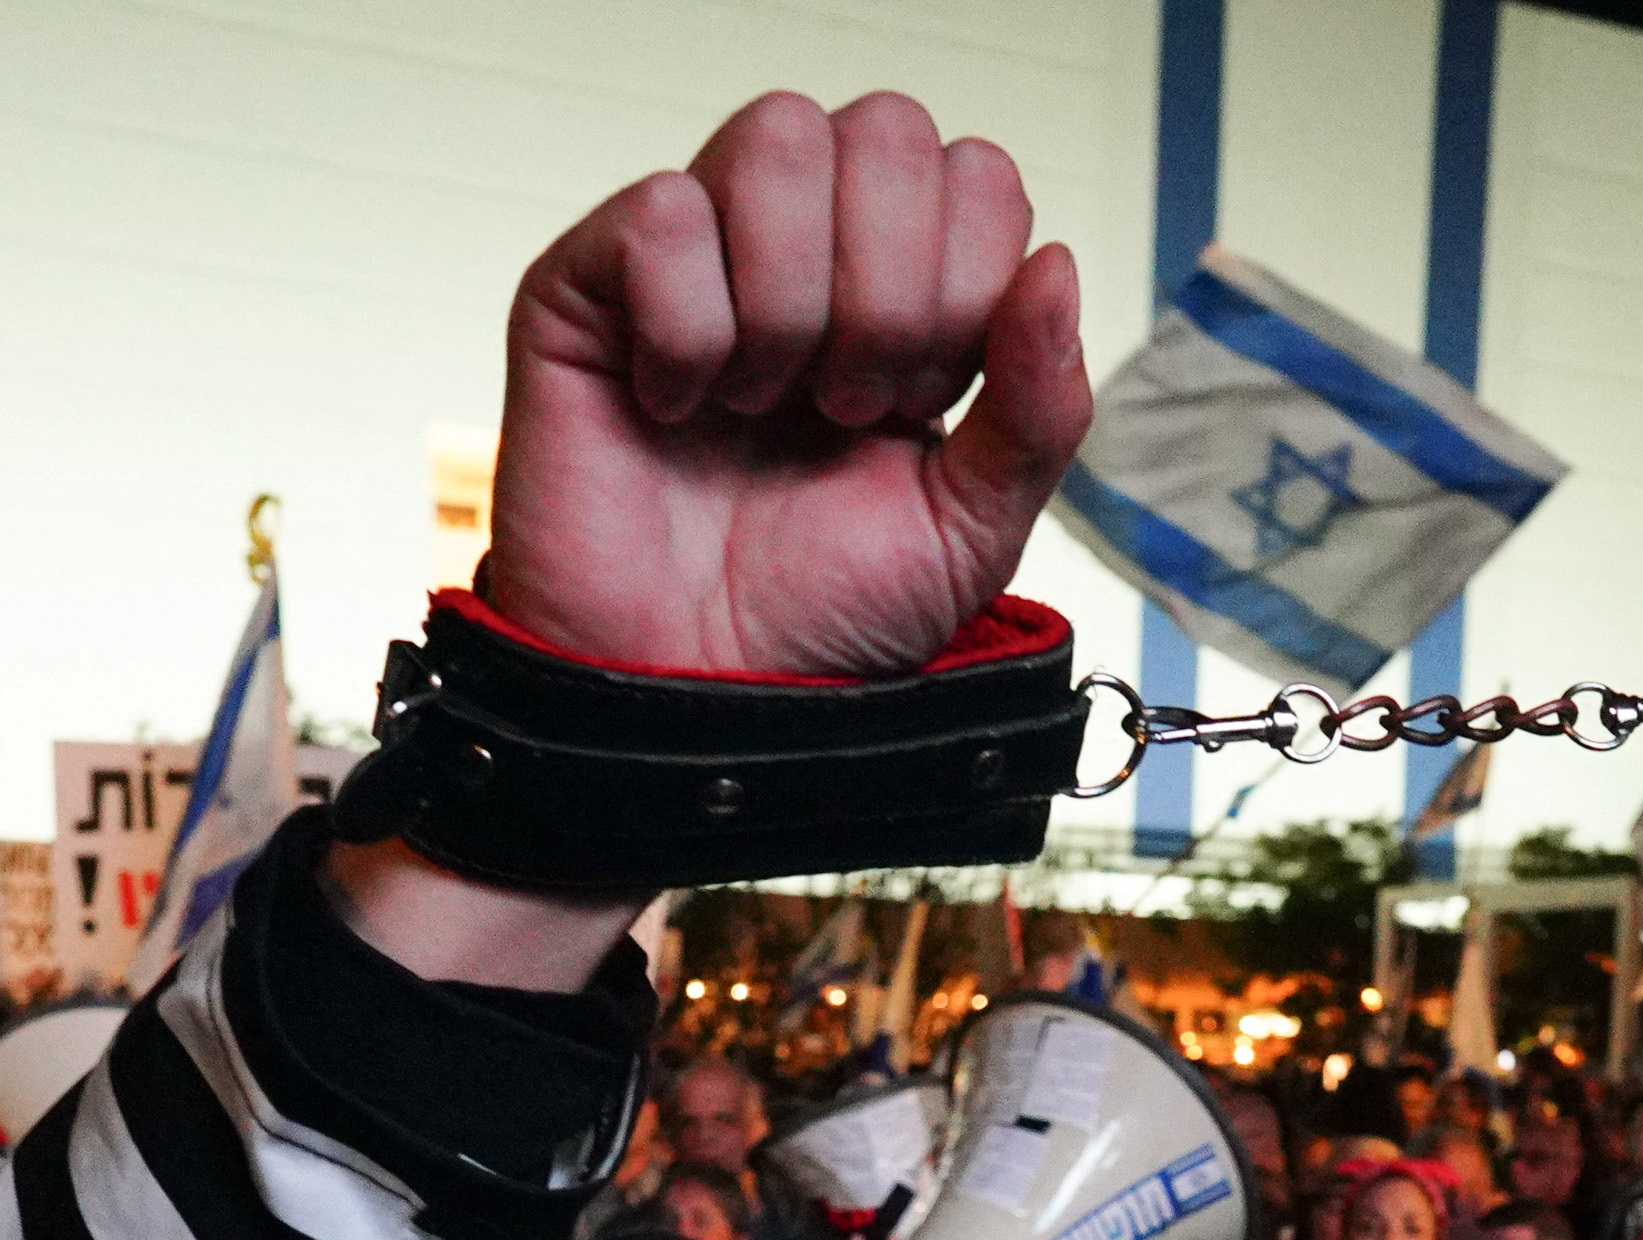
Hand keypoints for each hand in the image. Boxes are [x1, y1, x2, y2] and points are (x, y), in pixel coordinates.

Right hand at [478, 90, 1087, 679]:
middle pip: (883, 128)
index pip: (972, 171)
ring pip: (776, 138)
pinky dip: (687, 328)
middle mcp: (801, 250)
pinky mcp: (586, 286)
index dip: (967, 279)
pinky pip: (662, 213)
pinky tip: (673, 407)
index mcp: (900, 286)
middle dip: (892, 286)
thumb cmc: (823, 621)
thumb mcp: (973, 528)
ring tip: (761, 407)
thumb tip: (1056, 264)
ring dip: (793, 298)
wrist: (702, 708)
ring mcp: (693, 257)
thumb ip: (1038, 405)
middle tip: (847, 408)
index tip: (921, 405)